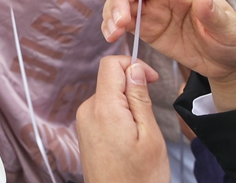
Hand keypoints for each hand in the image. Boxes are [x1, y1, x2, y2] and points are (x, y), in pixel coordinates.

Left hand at [78, 56, 167, 182]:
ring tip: (140, 133)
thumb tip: (134, 68)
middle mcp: (88, 111)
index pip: (111, 64)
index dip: (133, 64)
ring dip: (127, 105)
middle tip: (149, 115)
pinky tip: (129, 139)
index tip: (151, 79)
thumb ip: (140, 98)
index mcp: (104, 108)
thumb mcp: (149, 136)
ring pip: (108, 96)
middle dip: (132, 89)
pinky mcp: (85, 132)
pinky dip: (119, 116)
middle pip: (110, 80)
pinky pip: (103, 111)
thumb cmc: (139, 179)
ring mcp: (84, 122)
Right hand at [102, 0, 235, 111]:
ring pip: (124, 4)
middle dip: (119, 1)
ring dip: (112, 14)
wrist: (229, 65)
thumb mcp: (228, 29)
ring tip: (112, 33)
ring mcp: (154, 11)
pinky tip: (110, 36)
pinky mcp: (148, 29)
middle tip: (118, 23)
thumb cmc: (233, 42)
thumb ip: (213, 14)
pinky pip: (125, 22)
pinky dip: (113, 26)